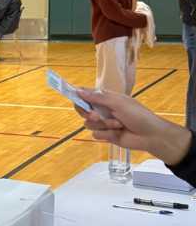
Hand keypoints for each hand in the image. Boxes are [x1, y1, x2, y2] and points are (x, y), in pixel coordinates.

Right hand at [76, 88, 190, 165]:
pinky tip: (118, 133)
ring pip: (89, 124)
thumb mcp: (118, 103)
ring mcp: (104, 123)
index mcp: (106, 98)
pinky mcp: (106, 135)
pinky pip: (96, 134)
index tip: (74, 98)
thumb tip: (78, 90)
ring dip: (103, 125)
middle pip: (83, 110)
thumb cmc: (138, 115)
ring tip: (118, 125)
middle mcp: (103, 110)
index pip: (86, 95)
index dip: (79, 96)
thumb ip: (97, 98)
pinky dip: (106, 134)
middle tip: (96, 116)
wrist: (150, 135)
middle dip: (88, 114)